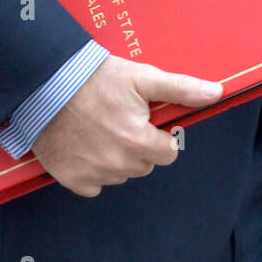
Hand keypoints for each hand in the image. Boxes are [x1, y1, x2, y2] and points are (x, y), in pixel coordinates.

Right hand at [29, 54, 221, 196]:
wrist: (45, 82)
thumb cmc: (95, 77)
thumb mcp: (142, 77)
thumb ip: (181, 88)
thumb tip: (216, 93)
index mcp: (138, 141)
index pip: (168, 153)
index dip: (160, 135)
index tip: (145, 119)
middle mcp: (117, 164)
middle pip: (145, 164)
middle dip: (139, 145)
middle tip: (120, 119)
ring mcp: (92, 174)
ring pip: (120, 174)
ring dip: (117, 157)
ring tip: (100, 127)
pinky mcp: (70, 179)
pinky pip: (93, 185)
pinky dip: (92, 169)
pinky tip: (85, 144)